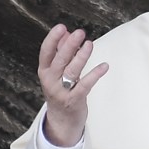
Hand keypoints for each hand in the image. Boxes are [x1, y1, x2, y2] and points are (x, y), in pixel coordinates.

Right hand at [38, 24, 108, 145]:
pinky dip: (95, 74)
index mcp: (44, 71)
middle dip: (69, 45)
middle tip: (79, 33)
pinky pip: (85, 85)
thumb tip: (66, 33)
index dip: (52, 39)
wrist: (61, 121)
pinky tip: (104, 66)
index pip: (45, 53)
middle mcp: (50, 81)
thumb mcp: (56, 72)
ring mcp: (61, 92)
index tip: (61, 27)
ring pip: (71, 71)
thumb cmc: (60, 91)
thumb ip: (61, 53)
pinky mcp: (74, 100)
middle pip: (59, 61)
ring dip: (81, 57)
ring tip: (89, 44)